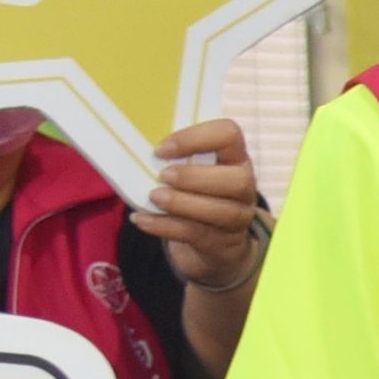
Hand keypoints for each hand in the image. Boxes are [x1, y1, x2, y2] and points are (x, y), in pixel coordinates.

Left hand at [138, 121, 269, 298]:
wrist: (217, 241)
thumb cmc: (198, 193)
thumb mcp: (196, 170)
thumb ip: (177, 157)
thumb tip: (134, 147)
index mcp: (235, 157)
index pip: (229, 135)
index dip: (197, 138)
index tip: (163, 148)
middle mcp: (244, 187)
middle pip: (237, 180)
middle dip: (195, 177)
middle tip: (163, 175)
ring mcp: (237, 217)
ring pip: (220, 211)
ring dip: (182, 203)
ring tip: (154, 197)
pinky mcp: (221, 243)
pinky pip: (195, 234)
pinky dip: (165, 226)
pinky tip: (142, 219)